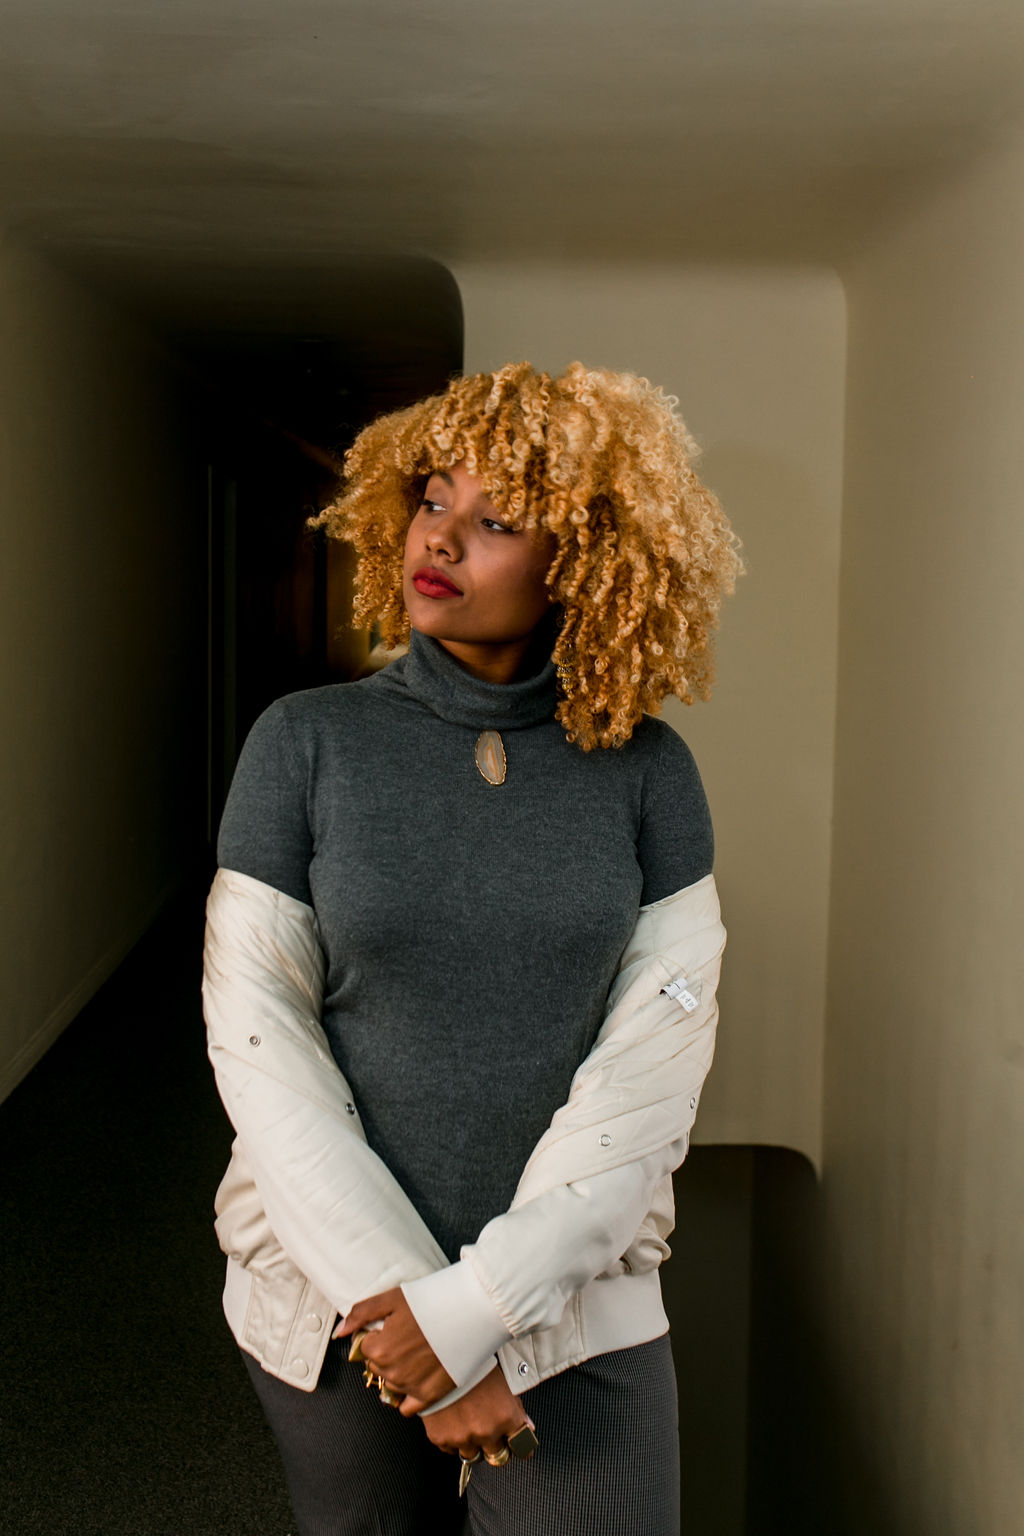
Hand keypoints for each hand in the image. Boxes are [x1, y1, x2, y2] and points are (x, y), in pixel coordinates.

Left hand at [335, 1288, 454, 1410]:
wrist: (472, 1310)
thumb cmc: (433, 1300)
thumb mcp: (393, 1298)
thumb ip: (361, 1314)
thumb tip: (339, 1333)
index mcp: (379, 1348)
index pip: (364, 1348)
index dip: (378, 1335)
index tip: (394, 1327)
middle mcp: (392, 1372)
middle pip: (377, 1366)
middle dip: (388, 1353)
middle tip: (409, 1338)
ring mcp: (411, 1386)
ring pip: (391, 1384)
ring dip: (399, 1372)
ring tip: (419, 1352)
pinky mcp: (430, 1396)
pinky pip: (407, 1408)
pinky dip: (409, 1396)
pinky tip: (420, 1376)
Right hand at [420, 1364, 535, 1461]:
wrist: (440, 1357)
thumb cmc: (474, 1365)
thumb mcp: (502, 1383)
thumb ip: (515, 1409)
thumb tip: (526, 1427)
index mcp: (506, 1417)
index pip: (523, 1447)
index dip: (522, 1447)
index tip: (520, 1447)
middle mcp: (486, 1432)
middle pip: (499, 1458)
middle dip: (497, 1448)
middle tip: (490, 1432)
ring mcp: (463, 1438)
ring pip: (473, 1456)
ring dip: (473, 1445)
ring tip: (467, 1424)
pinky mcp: (442, 1439)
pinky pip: (451, 1450)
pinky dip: (452, 1440)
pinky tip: (451, 1420)